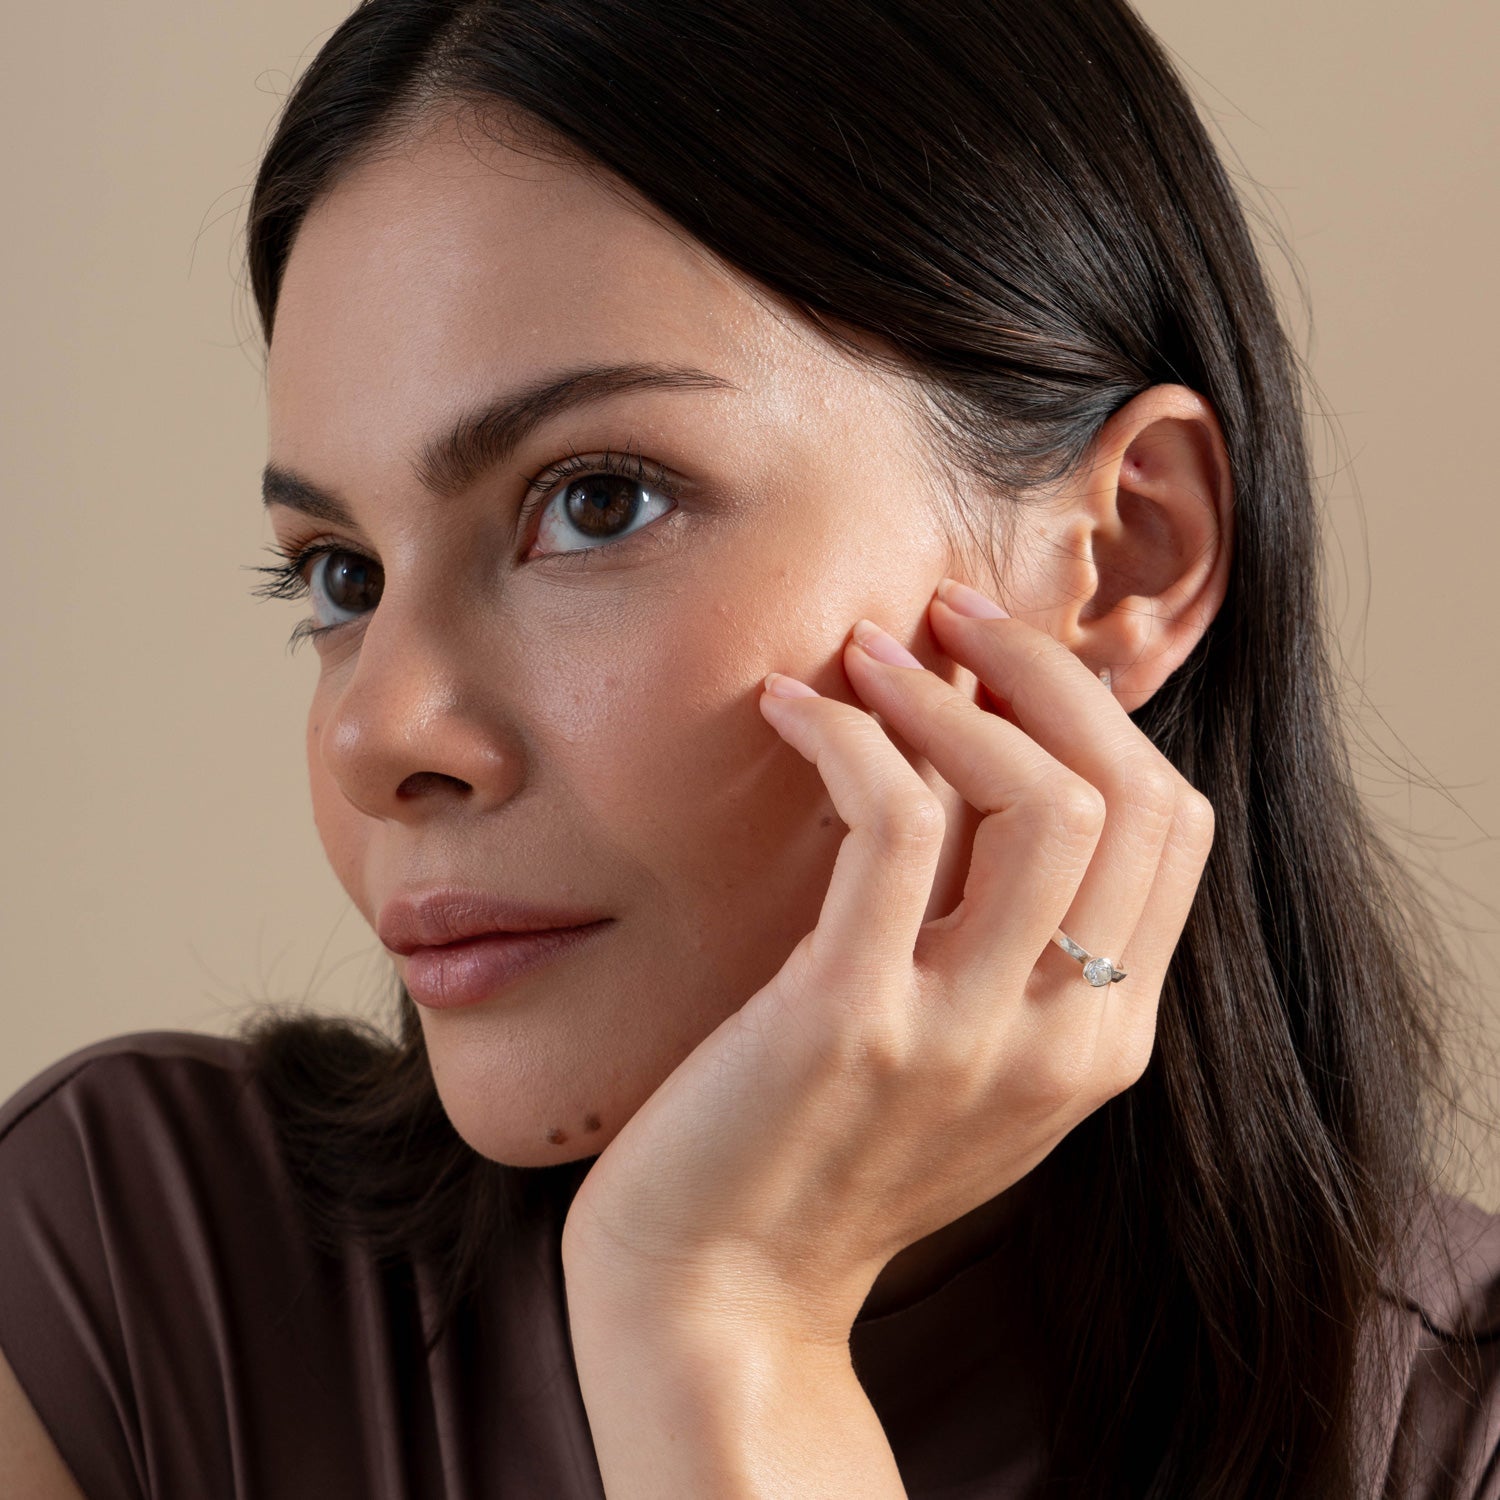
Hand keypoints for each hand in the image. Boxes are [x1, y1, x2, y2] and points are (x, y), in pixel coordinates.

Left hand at [559, 577, 1214, 1347]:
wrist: (717, 1290)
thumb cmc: (824, 1158)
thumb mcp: (963, 1060)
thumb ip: (1010, 946)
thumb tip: (994, 761)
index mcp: (1105, 1042)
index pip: (1172, 828)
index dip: (1096, 713)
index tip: (1002, 658)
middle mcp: (1064, 1040)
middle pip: (1123, 793)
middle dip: (1039, 671)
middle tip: (943, 616)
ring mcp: (965, 1035)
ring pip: (1035, 798)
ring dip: (945, 694)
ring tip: (862, 653)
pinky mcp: (852, 1019)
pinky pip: (895, 824)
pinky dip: (848, 737)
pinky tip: (794, 709)